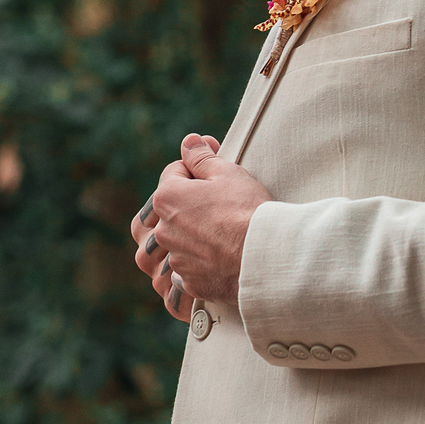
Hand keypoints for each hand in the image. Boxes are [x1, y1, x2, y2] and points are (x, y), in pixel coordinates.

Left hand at [131, 134, 271, 319]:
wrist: (262, 255)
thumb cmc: (245, 210)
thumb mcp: (226, 173)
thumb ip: (201, 157)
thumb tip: (189, 141)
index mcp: (167, 197)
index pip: (174, 172)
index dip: (197, 170)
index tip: (217, 176)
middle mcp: (163, 230)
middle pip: (172, 208)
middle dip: (189, 203)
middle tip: (219, 204)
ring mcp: (175, 258)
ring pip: (178, 240)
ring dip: (193, 234)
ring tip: (222, 232)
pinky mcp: (189, 281)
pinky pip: (189, 268)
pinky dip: (201, 262)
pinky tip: (222, 256)